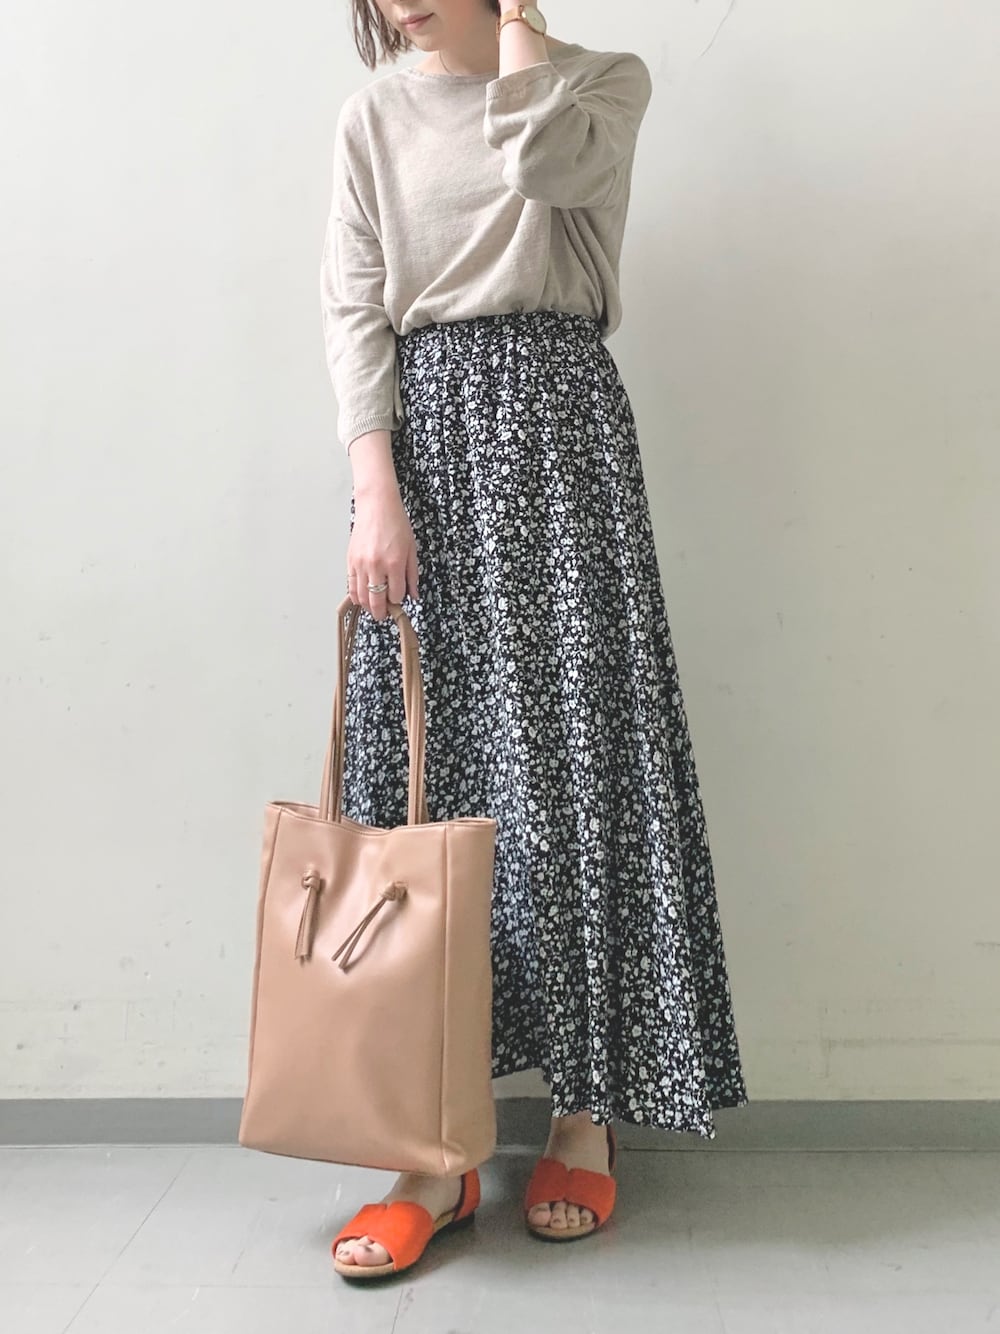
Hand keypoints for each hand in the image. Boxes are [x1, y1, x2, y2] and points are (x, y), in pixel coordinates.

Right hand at [347, 480, 418, 620]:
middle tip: (385, 615)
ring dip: (368, 606)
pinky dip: (355, 596)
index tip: (399, 601)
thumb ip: (412, 575)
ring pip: (362, 597)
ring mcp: (361, 564)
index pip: (396, 595)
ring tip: (374, 608)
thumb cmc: (396, 523)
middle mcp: (376, 566)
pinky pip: (351, 586)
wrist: (376, 506)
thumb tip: (414, 595)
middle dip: (382, 612)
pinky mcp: (350, 561)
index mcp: (395, 563)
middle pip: (377, 601)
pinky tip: (361, 599)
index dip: (399, 602)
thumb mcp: (412, 549)